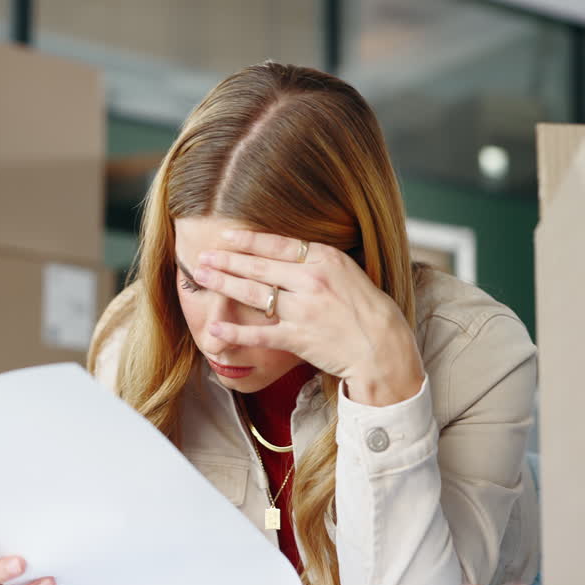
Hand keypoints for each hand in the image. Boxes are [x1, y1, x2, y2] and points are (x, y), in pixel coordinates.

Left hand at [193, 229, 424, 405]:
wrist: (383, 348)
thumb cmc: (368, 311)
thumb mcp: (348, 273)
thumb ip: (317, 263)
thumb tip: (288, 252)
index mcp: (326, 260)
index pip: (278, 245)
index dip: (248, 240)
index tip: (225, 236)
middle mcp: (312, 281)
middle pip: (259, 267)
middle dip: (226, 260)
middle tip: (203, 255)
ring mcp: (303, 310)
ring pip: (254, 293)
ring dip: (224, 284)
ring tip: (201, 276)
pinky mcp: (298, 338)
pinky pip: (259, 333)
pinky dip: (235, 332)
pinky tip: (214, 329)